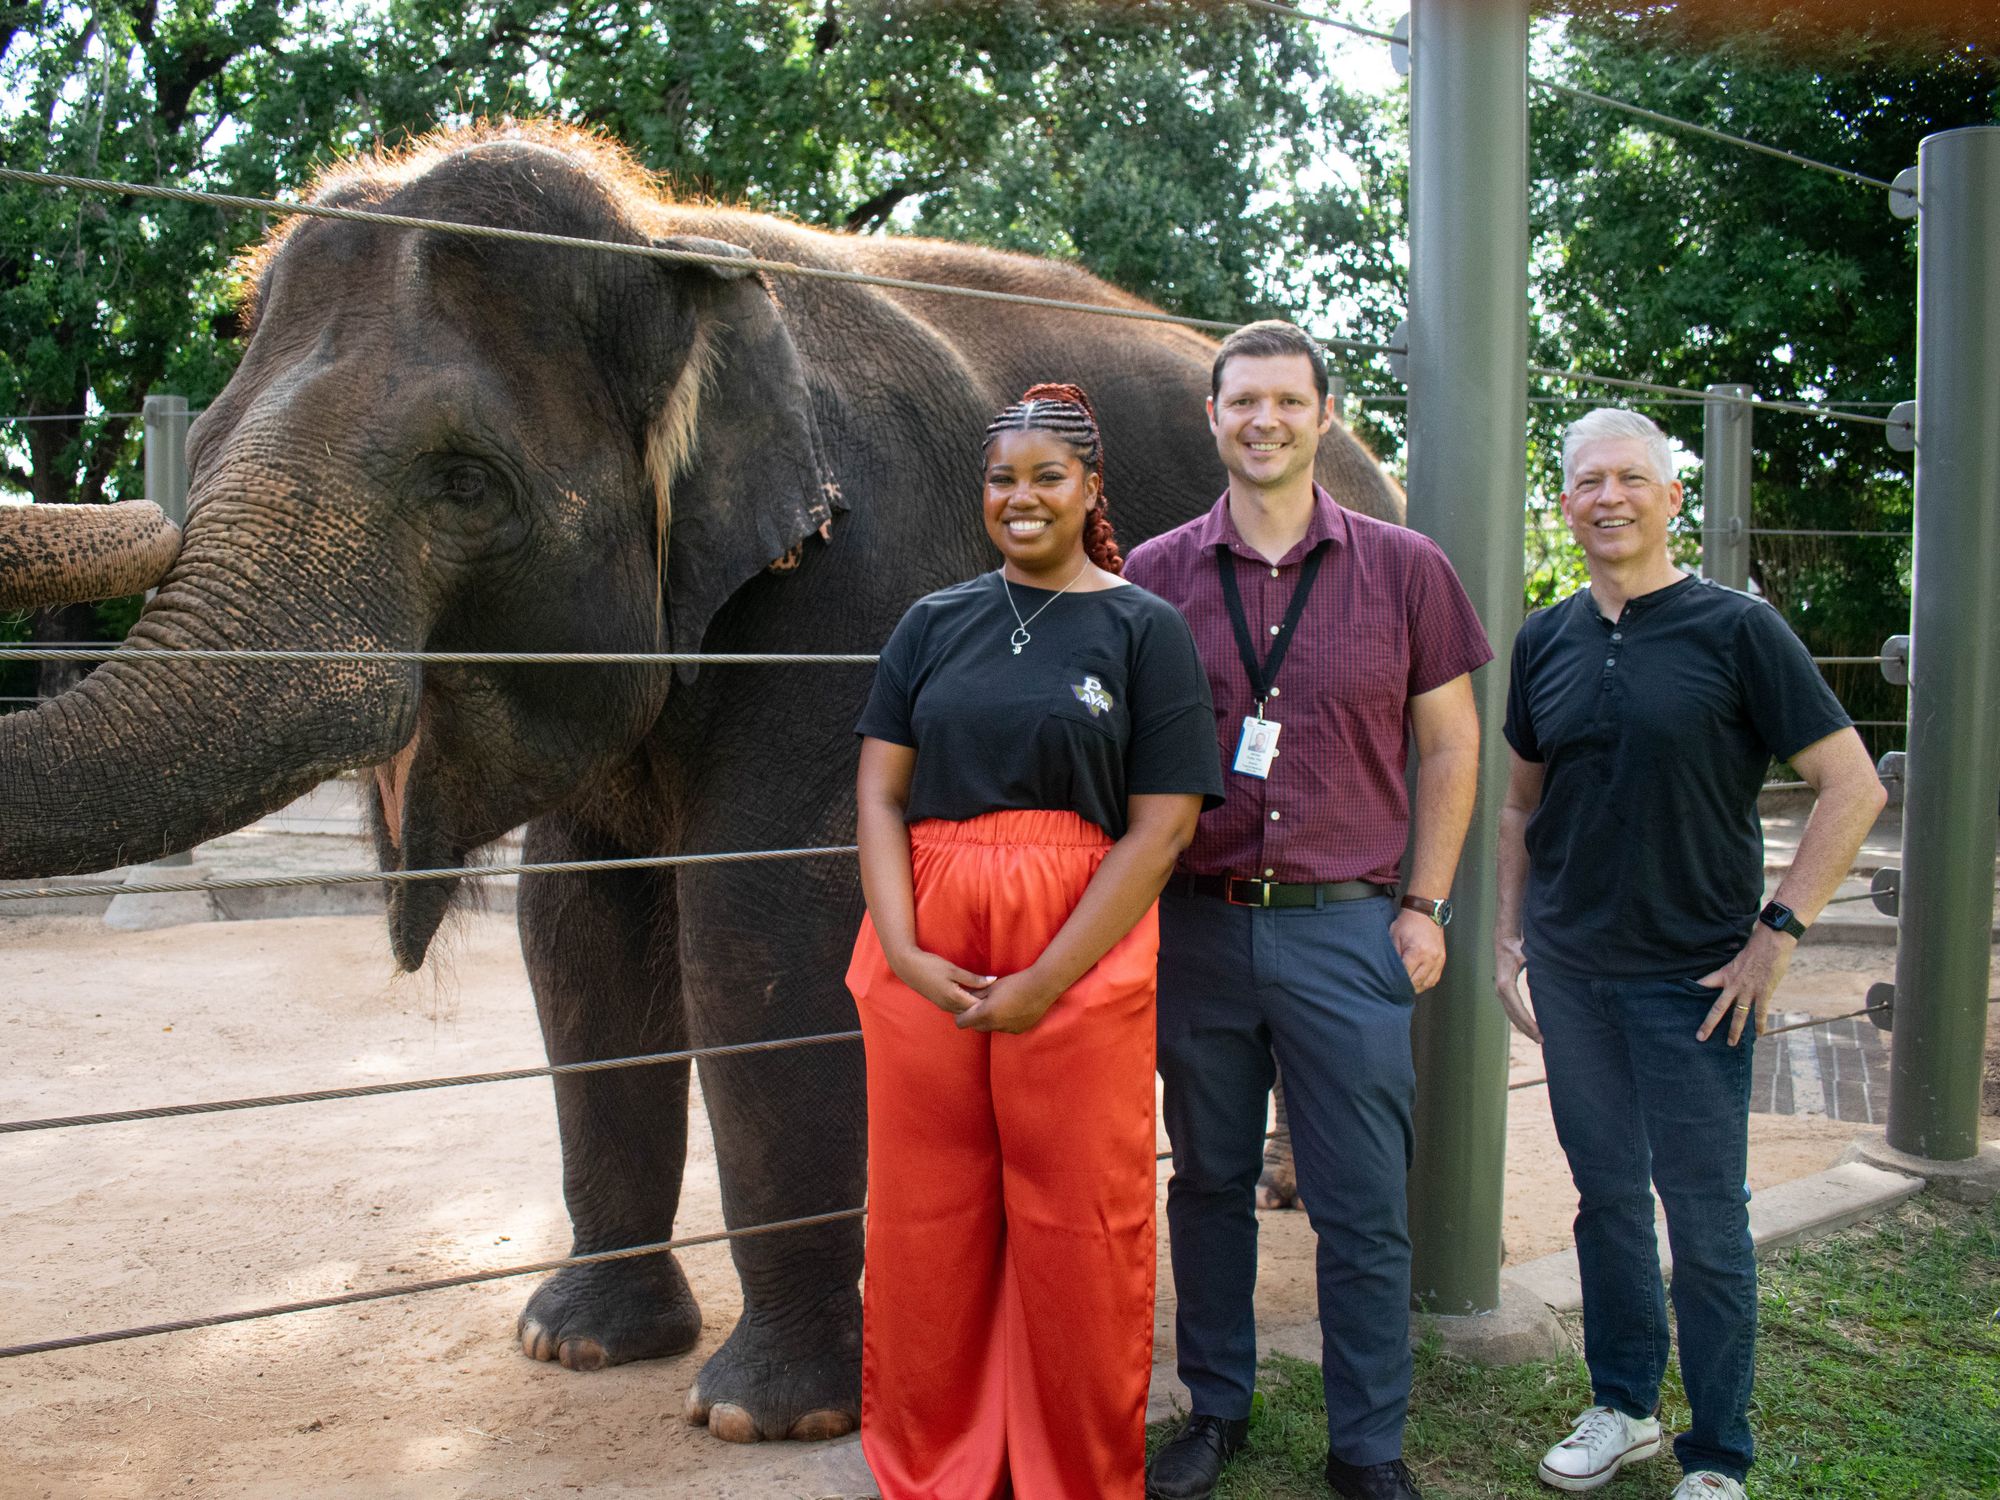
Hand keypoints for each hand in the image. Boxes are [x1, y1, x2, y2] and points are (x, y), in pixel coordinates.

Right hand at [888, 948, 994, 1016]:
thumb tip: (992, 981)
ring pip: (966, 1011)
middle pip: (973, 1012)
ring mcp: (944, 1006)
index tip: (1002, 995)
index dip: (991, 1002)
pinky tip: (975, 995)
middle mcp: (950, 1007)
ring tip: (990, 997)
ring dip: (977, 1005)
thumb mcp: (953, 970)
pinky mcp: (941, 1003)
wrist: (907, 967)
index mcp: (954, 999)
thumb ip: (973, 978)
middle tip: (1000, 997)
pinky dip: (968, 1003)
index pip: (979, 1007)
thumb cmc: (930, 965)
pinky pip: (959, 1007)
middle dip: (986, 1006)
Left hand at [954, 970, 1060, 1033]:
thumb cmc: (1015, 983)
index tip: (965, 1007)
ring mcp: (1007, 1030)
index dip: (961, 1015)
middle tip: (981, 1004)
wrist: (1041, 987)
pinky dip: (1004, 1021)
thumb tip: (962, 999)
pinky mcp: (1018, 1030)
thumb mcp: (991, 986)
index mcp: (986, 1013)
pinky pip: (1004, 1028)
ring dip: (990, 1020)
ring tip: (1000, 1004)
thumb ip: (975, 995)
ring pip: (991, 1028)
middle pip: (976, 1027)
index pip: (961, 1023)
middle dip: (975, 1018)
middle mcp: (995, 1025)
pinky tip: (1012, 1009)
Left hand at [1390, 908, 1446, 993]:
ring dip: (1416, 987)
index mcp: (1417, 952)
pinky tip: (1417, 982)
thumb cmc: (1408, 923)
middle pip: (1417, 983)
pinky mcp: (1442, 959)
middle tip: (1394, 989)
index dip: (1396, 982)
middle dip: (1405, 987)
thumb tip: (1388, 973)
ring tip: (1405, 987)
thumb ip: (1393, 956)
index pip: (1405, 976)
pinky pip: (1435, 978)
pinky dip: (1425, 983)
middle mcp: (1430, 958)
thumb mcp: (1394, 937)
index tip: (1388, 986)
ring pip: (1427, 983)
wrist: (1425, 912)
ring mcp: (1438, 959)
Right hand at [1493, 934, 1539, 1042]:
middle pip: (1513, 1015)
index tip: (1538, 1031)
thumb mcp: (1528, 955)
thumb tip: (1554, 973)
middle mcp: (1500, 990)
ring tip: (1537, 1038)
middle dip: (1527, 1029)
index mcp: (1506, 984)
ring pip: (1511, 1015)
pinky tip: (1529, 1027)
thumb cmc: (1517, 947)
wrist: (1504, 942)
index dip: (1528, 1021)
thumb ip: (1538, 965)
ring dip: (1523, 1027)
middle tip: (1541, 1040)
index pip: (1517, 1008)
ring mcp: (1500, 992)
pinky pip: (1511, 1010)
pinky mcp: (1503, 992)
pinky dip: (1519, 1021)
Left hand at [1694, 924, 1795, 1044]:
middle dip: (1708, 1024)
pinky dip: (1759, 1025)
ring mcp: (1748, 990)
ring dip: (1734, 1031)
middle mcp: (1733, 985)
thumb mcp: (1737, 959)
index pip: (1703, 984)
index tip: (1681, 1002)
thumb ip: (1734, 971)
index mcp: (1724, 974)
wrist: (1772, 942)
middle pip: (1717, 1008)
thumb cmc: (1756, 947)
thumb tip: (1734, 981)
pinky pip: (1760, 1013)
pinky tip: (1759, 1034)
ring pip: (1738, 1015)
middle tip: (1700, 1037)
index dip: (1693, 992)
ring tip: (1730, 1044)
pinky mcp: (1764, 993)